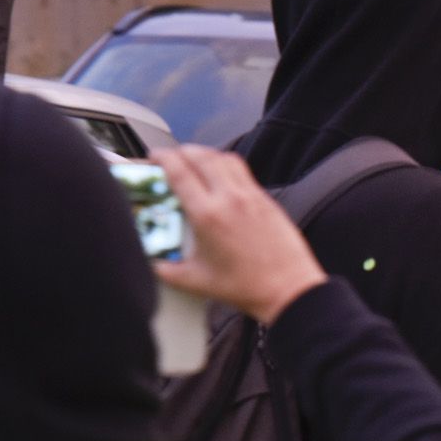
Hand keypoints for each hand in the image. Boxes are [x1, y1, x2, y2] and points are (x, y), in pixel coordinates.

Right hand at [152, 146, 326, 324]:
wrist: (289, 289)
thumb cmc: (246, 287)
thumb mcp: (196, 281)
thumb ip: (167, 271)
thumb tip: (151, 264)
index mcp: (208, 215)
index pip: (179, 172)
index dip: (162, 158)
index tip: (153, 157)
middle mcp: (230, 199)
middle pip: (202, 156)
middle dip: (181, 150)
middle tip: (169, 156)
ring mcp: (251, 196)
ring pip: (224, 158)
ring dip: (205, 153)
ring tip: (193, 159)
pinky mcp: (267, 200)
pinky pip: (243, 171)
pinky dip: (226, 164)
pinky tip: (221, 175)